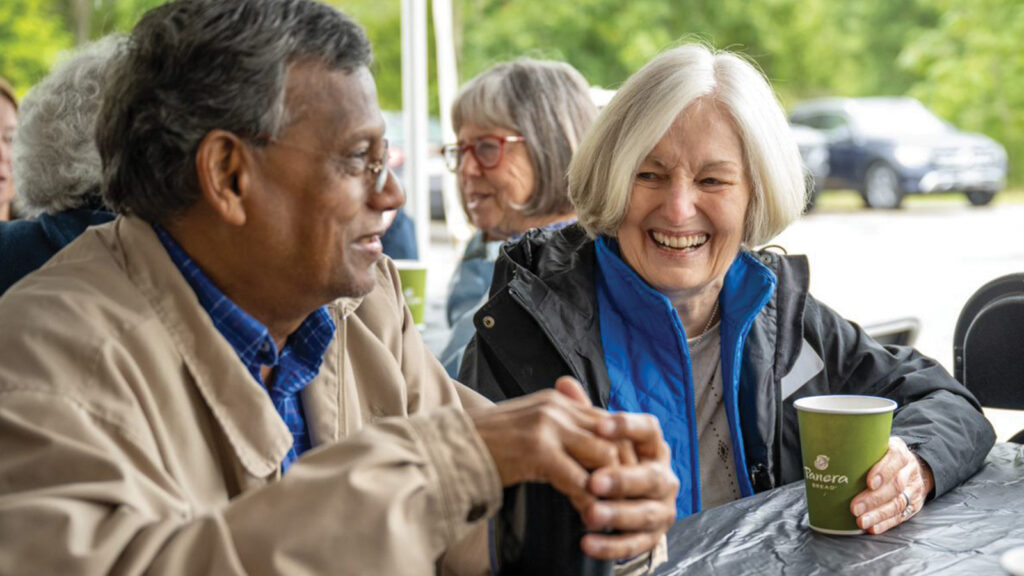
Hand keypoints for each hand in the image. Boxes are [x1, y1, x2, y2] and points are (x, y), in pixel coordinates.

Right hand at [468, 377, 620, 511]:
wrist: (449, 449)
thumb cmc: (487, 446)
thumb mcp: (529, 427)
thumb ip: (559, 430)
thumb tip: (590, 450)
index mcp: (557, 400)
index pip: (608, 422)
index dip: (623, 451)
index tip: (629, 479)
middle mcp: (557, 407)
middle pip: (612, 437)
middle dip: (625, 471)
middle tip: (628, 500)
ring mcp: (548, 426)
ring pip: (602, 456)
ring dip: (610, 488)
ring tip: (610, 511)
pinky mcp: (538, 449)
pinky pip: (578, 479)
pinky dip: (587, 501)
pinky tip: (587, 517)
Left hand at [576, 399, 678, 560]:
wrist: (622, 506)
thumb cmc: (609, 464)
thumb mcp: (600, 440)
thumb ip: (585, 415)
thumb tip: (564, 383)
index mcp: (653, 447)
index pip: (649, 429)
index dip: (628, 427)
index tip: (601, 425)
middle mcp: (663, 477)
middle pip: (650, 476)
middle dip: (622, 479)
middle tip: (594, 481)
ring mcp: (661, 508)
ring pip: (644, 512)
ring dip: (617, 514)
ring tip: (590, 515)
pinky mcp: (652, 537)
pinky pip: (634, 543)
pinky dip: (611, 545)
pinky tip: (586, 543)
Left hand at [850, 436, 934, 534]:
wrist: (915, 468)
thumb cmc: (884, 457)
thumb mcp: (877, 447)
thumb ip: (859, 450)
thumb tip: (824, 457)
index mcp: (899, 451)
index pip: (895, 458)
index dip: (883, 471)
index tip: (869, 483)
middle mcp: (909, 469)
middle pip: (895, 485)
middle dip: (874, 499)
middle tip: (855, 508)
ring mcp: (913, 488)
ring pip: (898, 503)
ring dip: (878, 515)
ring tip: (861, 521)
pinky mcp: (914, 504)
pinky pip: (901, 516)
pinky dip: (885, 523)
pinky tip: (872, 528)